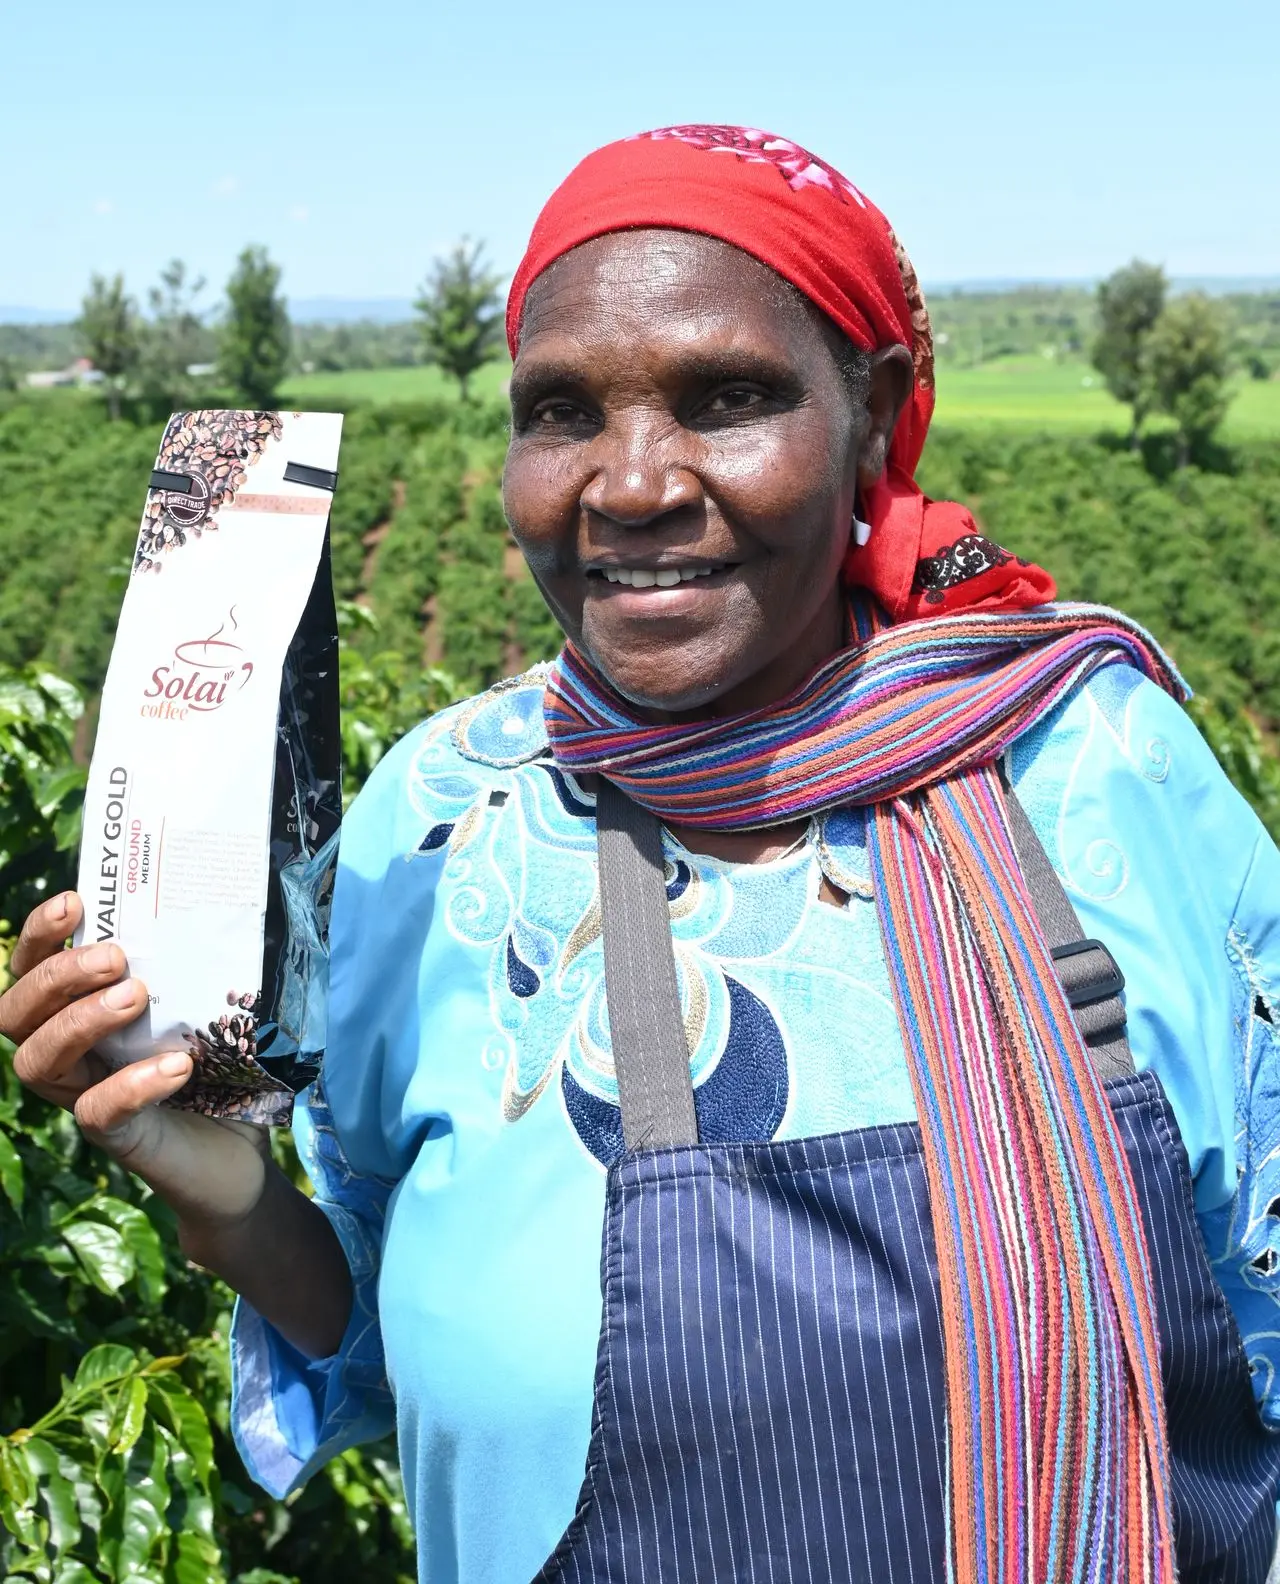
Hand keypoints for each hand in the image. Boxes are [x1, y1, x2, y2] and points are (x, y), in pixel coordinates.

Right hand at [0, 891, 270, 1240]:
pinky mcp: (118, 1139)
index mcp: (80, 1014)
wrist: (244, 1158)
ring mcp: (86, 1097)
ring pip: (38, 1062)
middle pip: (15, 1013)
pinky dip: (131, 1084)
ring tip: (136, 996)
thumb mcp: (209, 1010)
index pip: (30, 970)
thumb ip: (201, 968)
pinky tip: (176, 1066)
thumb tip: (229, 900)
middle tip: (114, 958)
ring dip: (81, 1021)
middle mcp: (70, 1056)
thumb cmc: (221, 1073)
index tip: (74, 901)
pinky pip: (97, 1112)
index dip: (39, 934)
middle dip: (56, 975)